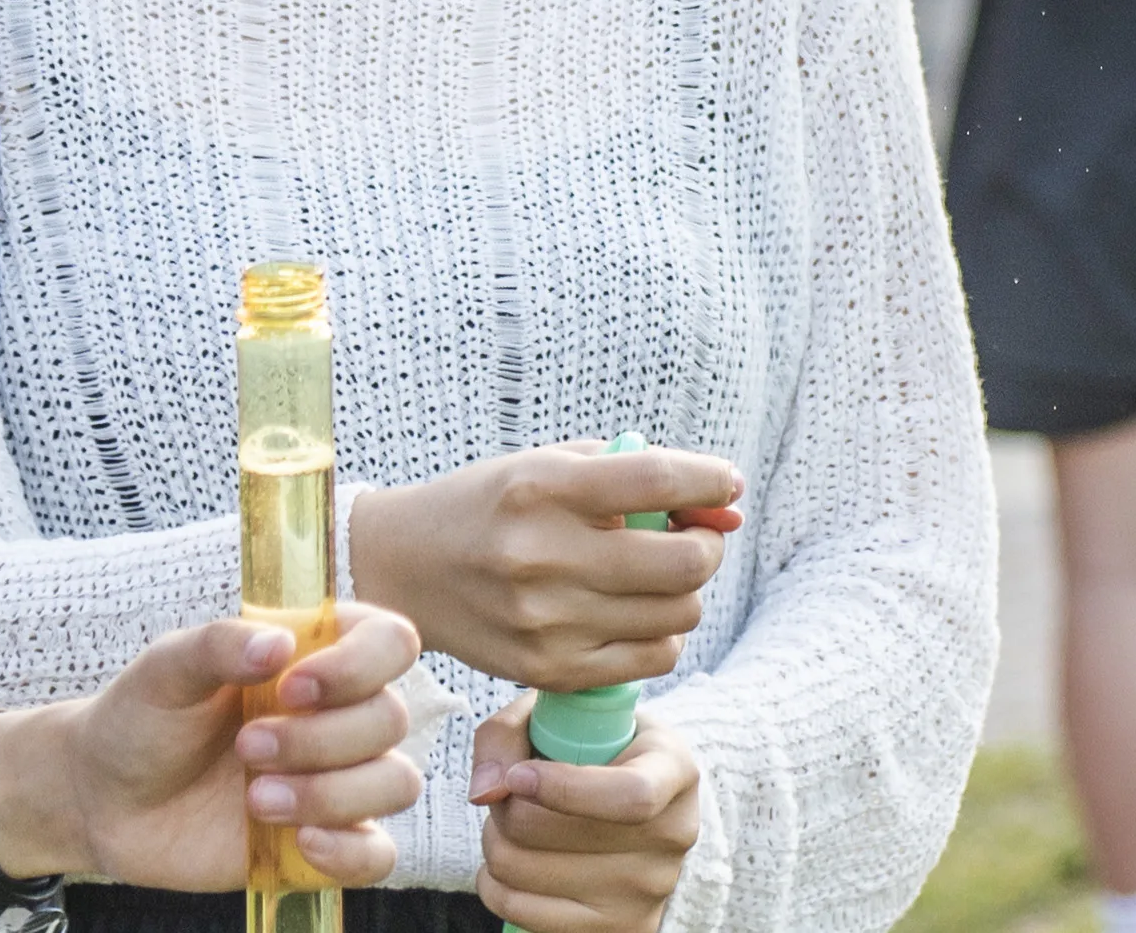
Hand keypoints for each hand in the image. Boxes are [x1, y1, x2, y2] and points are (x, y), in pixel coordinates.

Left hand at [0, 604, 423, 893]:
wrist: (106, 799)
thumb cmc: (143, 718)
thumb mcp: (168, 669)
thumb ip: (221, 644)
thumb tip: (280, 644)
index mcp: (318, 655)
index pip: (391, 642)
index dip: (358, 666)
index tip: (291, 686)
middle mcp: (340, 714)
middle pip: (391, 719)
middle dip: (320, 739)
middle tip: (245, 747)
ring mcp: (338, 781)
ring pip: (396, 783)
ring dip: (332, 793)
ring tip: (257, 800)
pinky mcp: (326, 843)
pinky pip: (378, 855)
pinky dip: (351, 853)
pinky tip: (301, 844)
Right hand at [352, 443, 740, 689]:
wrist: (406, 568)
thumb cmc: (495, 504)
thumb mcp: (555, 464)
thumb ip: (639, 476)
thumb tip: (729, 506)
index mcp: (545, 488)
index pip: (660, 480)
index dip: (711, 482)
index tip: (724, 485)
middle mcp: (543, 556)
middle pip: (682, 563)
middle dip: (706, 548)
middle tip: (692, 540)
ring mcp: (545, 621)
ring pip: (676, 616)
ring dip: (685, 594)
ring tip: (655, 577)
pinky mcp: (547, 670)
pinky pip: (650, 661)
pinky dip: (660, 636)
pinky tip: (634, 614)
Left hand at [469, 697, 704, 932]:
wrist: (640, 806)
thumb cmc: (594, 748)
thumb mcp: (565, 715)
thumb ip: (510, 732)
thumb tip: (486, 791)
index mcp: (674, 769)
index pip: (630, 796)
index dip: (564, 789)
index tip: (518, 775)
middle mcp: (672, 835)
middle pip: (556, 834)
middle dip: (505, 809)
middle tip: (503, 793)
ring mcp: (649, 890)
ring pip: (527, 872)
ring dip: (495, 844)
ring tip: (508, 825)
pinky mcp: (622, 929)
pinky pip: (523, 913)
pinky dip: (495, 886)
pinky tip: (508, 863)